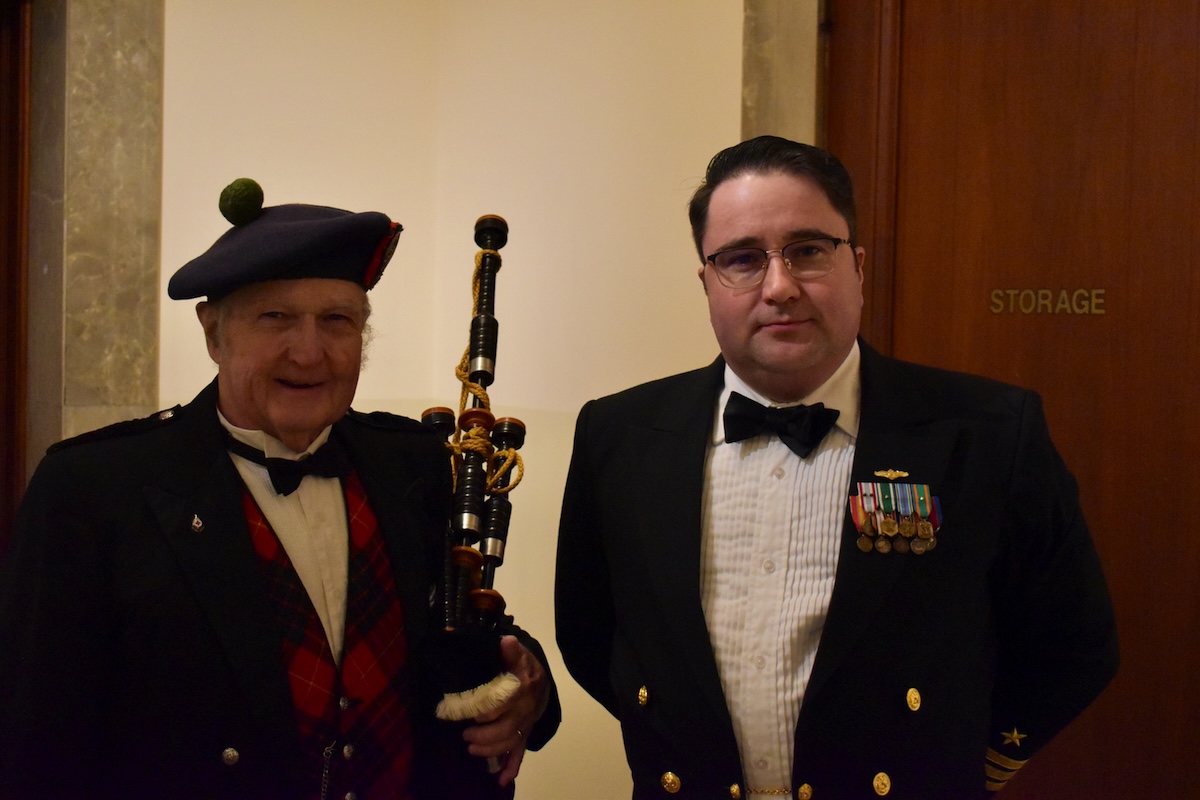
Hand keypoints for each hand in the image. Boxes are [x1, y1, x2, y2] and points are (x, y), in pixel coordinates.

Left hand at [461, 635, 548, 785]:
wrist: (541, 682)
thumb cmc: (522, 667)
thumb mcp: (518, 654)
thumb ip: (510, 650)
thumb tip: (506, 641)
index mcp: (524, 687)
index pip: (508, 701)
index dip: (491, 710)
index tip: (475, 713)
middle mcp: (526, 709)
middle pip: (507, 727)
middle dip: (485, 734)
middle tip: (466, 734)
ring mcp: (525, 724)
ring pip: (511, 742)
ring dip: (492, 750)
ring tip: (471, 749)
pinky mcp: (523, 734)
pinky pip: (520, 753)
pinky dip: (512, 767)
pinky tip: (502, 780)